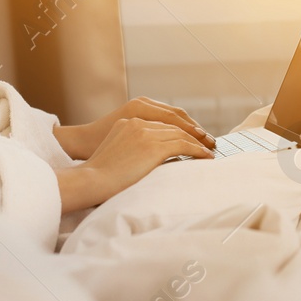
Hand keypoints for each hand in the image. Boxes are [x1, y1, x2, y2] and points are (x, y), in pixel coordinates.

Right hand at [55, 97, 213, 160]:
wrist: (90, 179)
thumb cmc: (98, 174)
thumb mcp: (114, 151)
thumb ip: (131, 146)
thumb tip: (145, 158)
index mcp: (128, 121)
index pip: (161, 121)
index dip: (179, 129)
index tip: (191, 137)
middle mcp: (137, 121)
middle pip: (174, 124)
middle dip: (192, 133)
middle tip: (207, 142)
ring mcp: (145, 132)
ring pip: (181, 134)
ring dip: (198, 142)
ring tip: (210, 151)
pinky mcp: (153, 146)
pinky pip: (183, 145)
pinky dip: (198, 151)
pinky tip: (206, 157)